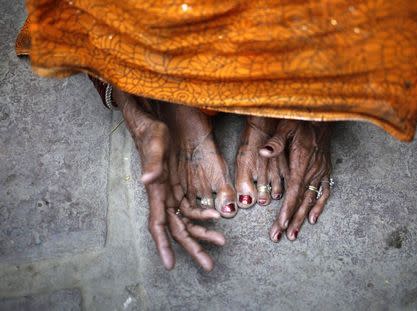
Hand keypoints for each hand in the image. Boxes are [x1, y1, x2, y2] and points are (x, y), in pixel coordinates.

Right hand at [114, 89, 224, 270]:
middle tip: (209, 265)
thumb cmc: (153, 128)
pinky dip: (206, 211)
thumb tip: (147, 181)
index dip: (164, 245)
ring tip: (221, 243)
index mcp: (157, 190)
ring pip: (188, 218)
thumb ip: (152, 162)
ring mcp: (174, 189)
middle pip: (178, 227)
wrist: (159, 115)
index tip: (171, 264)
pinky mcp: (183, 181)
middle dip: (193, 246)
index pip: (159, 223)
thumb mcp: (154, 142)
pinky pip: (194, 202)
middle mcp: (165, 194)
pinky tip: (219, 214)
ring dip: (203, 231)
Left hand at [259, 120, 332, 241]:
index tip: (282, 224)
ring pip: (311, 200)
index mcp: (301, 161)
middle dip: (291, 220)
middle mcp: (313, 170)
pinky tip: (313, 219)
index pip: (294, 190)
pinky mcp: (326, 171)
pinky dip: (319, 206)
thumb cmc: (300, 121)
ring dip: (302, 218)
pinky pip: (324, 192)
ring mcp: (321, 172)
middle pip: (300, 200)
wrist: (322, 117)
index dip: (288, 208)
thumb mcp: (286, 127)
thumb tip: (263, 152)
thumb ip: (276, 142)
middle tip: (280, 236)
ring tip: (294, 234)